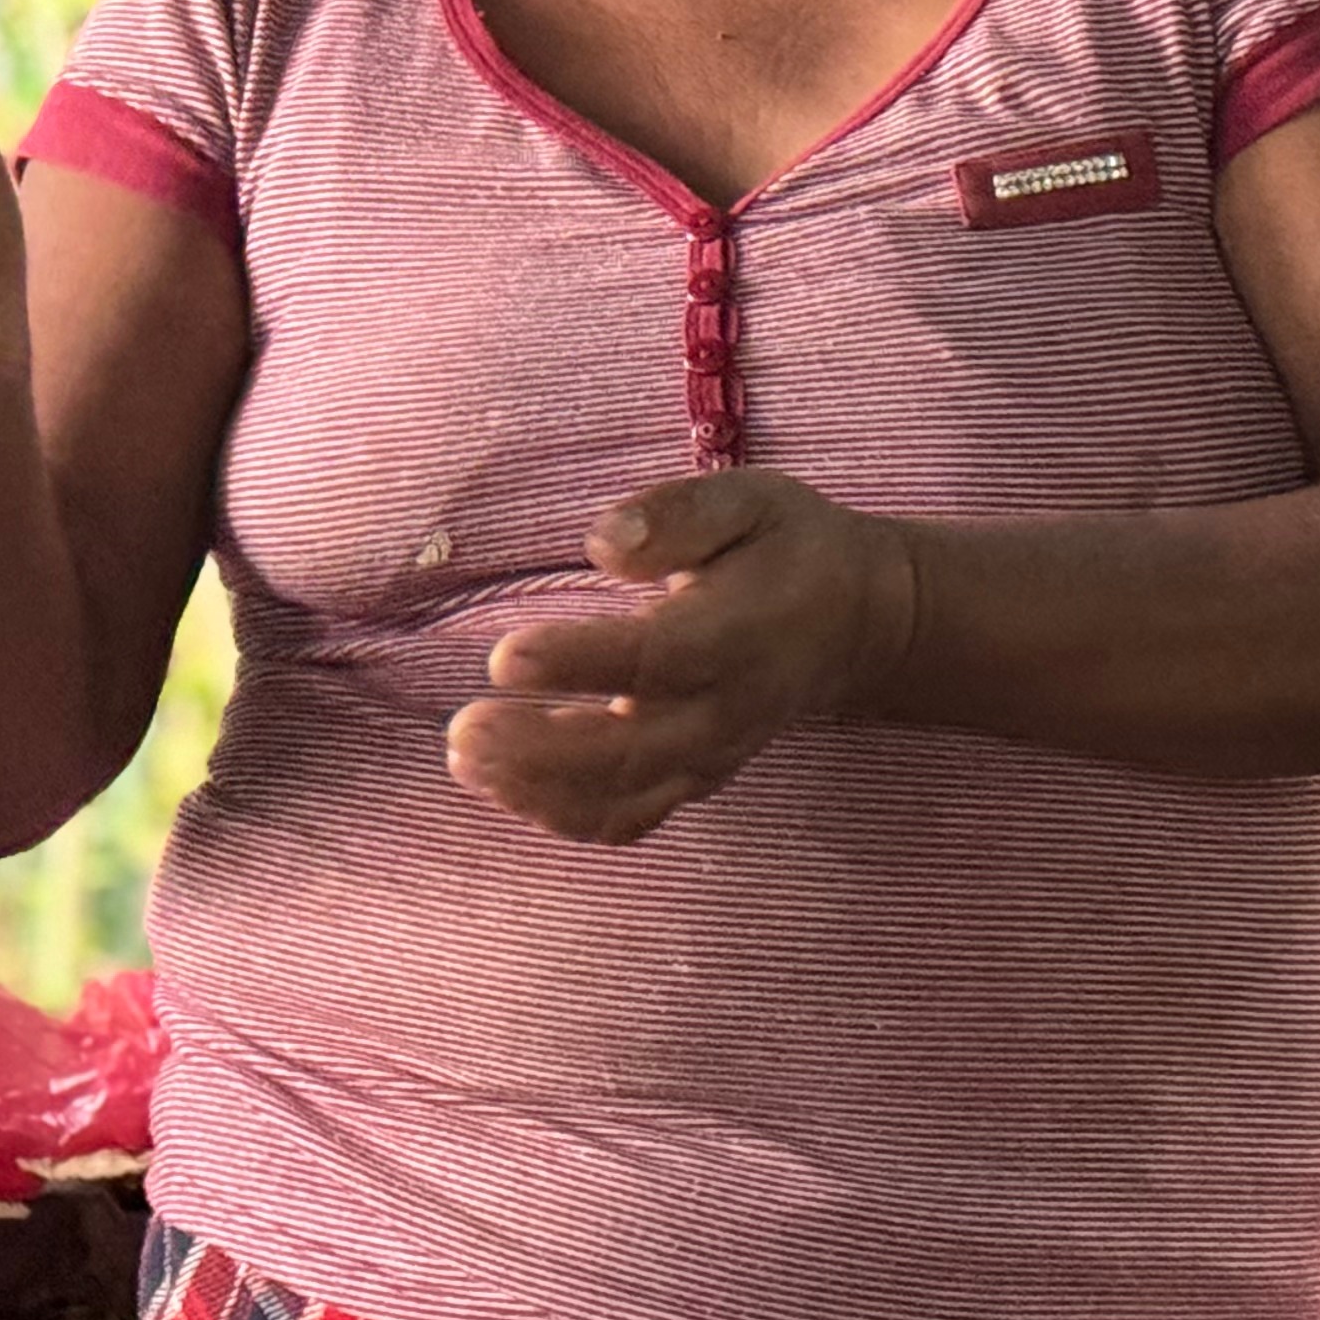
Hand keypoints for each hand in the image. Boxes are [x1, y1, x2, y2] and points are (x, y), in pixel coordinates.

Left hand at [446, 470, 920, 844]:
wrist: (857, 624)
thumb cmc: (788, 548)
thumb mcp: (751, 500)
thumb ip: (678, 515)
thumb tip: (601, 543)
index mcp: (736, 636)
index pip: (653, 661)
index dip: (577, 663)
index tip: (503, 656)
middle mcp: (723, 711)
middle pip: (628, 755)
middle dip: (537, 752)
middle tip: (463, 728)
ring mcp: (708, 756)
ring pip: (621, 801)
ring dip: (536, 791)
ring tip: (464, 756)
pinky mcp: (693, 779)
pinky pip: (627, 818)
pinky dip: (561, 813)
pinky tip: (500, 781)